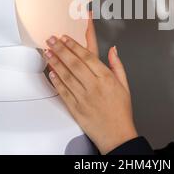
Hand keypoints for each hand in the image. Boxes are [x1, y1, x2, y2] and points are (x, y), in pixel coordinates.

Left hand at [44, 34, 137, 154]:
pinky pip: (63, 92)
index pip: (87, 57)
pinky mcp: (76, 109)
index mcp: (106, 79)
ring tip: (48, 53)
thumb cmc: (120, 111)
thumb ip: (117, 65)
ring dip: (55, 63)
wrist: (117, 135)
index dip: (74, 45)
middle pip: (74, 64)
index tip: (66, 38)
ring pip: (66, 76)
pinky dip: (56, 81)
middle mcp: (94, 87)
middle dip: (61, 49)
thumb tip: (113, 50)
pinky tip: (51, 73)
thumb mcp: (125, 85)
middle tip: (51, 40)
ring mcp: (84, 98)